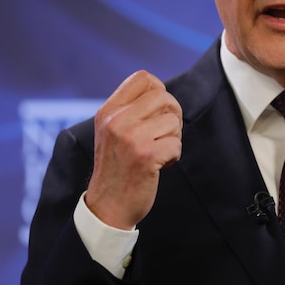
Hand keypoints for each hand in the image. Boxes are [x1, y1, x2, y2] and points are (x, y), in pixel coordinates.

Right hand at [85, 70, 182, 229]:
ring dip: (173, 138)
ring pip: (173, 121)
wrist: (108, 206)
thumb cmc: (117, 167)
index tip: (158, 111)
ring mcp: (130, 138)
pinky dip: (174, 156)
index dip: (160, 91)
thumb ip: (130, 110)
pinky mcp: (145, 156)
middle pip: (164, 97)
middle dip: (172, 115)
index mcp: (108, 111)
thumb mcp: (112, 131)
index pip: (143, 78)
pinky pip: (177, 144)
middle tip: (165, 134)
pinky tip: (160, 166)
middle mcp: (116, 121)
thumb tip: (161, 91)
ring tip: (159, 152)